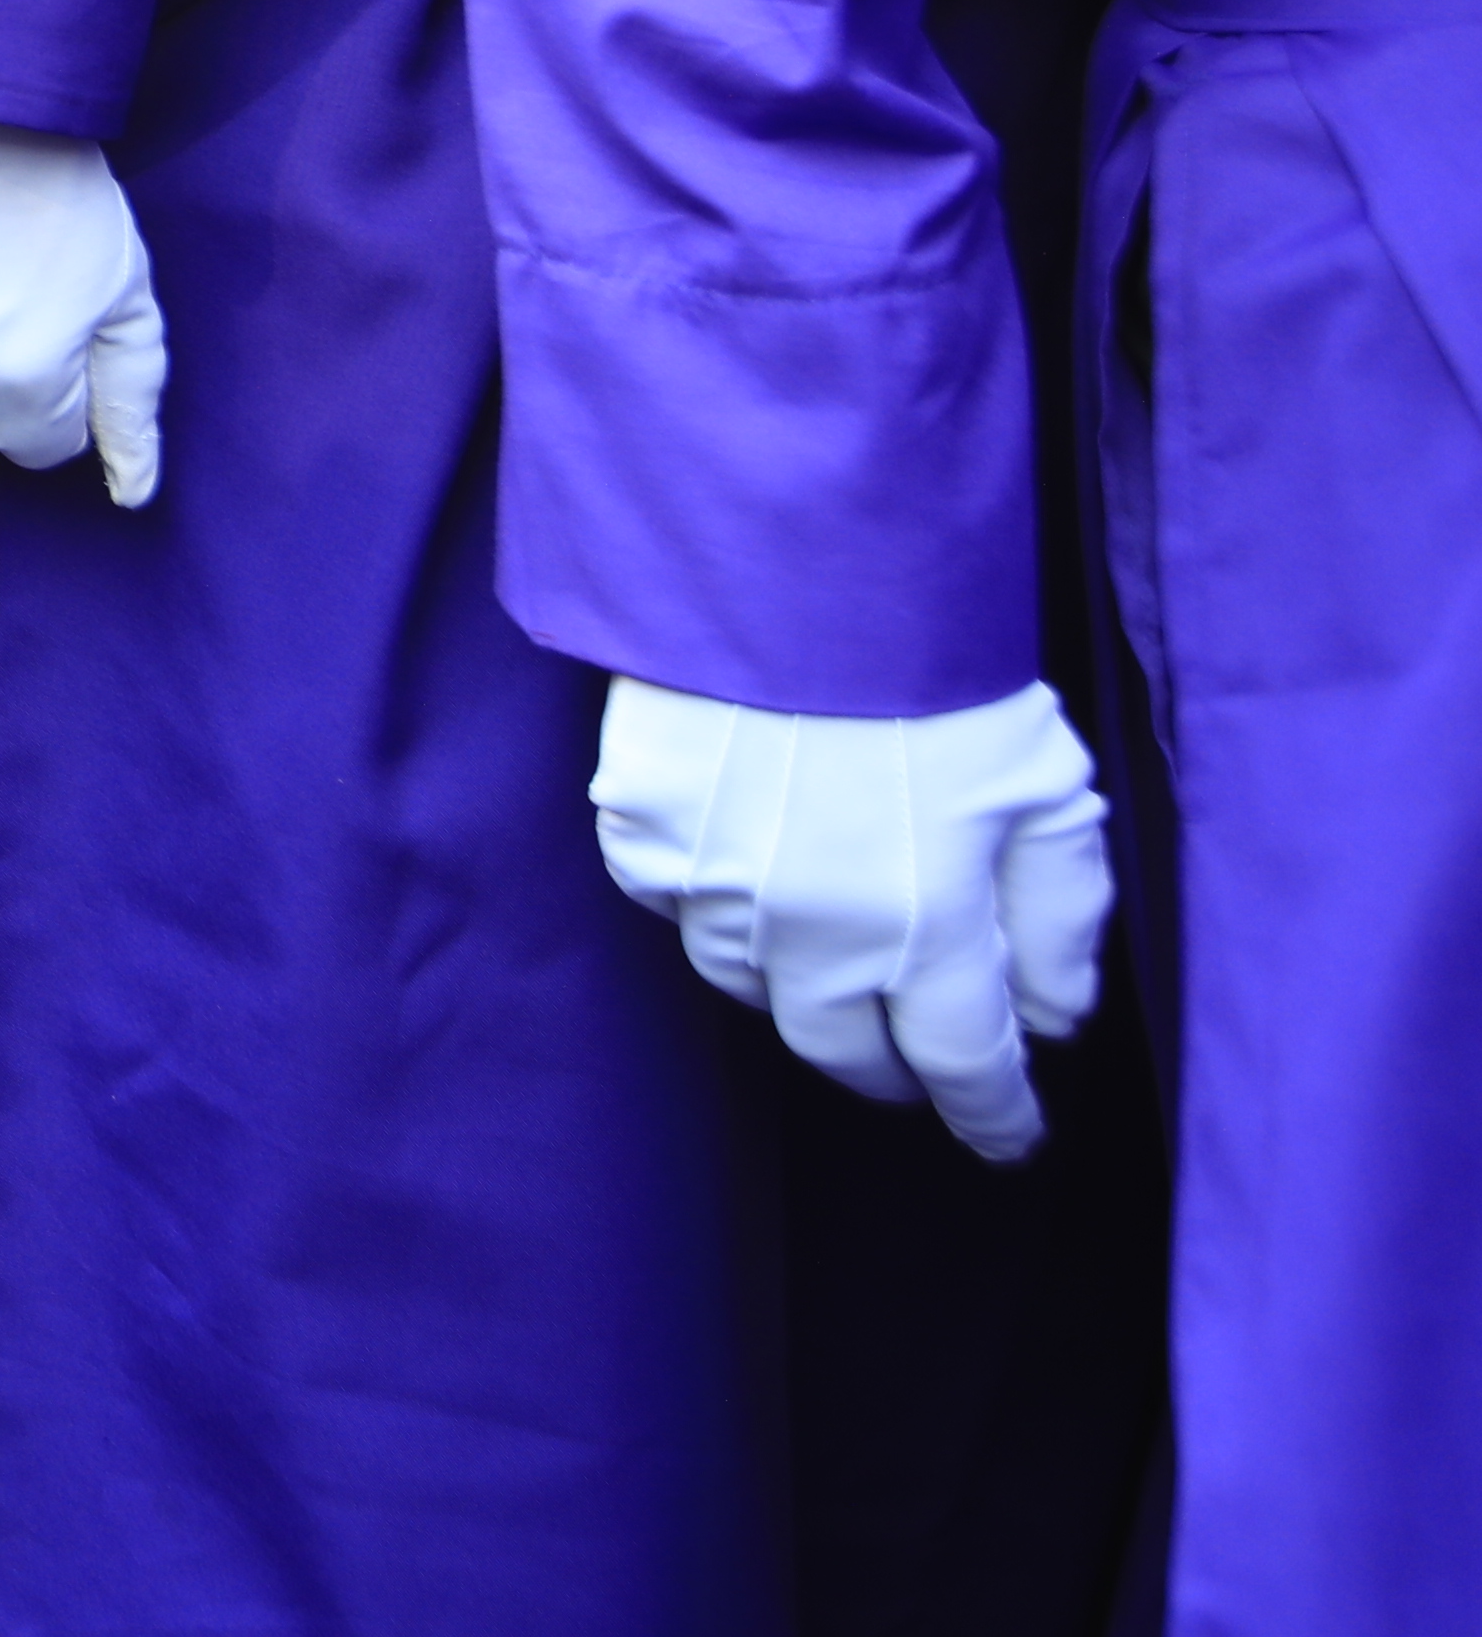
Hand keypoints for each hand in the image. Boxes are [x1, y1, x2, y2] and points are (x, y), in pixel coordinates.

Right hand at [591, 677, 1113, 1161]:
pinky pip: (676, 910)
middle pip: (843, 1052)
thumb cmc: (932, 669)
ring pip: (751, 990)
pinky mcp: (642, 838)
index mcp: (928, 928)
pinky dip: (716, 908)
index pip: (964, 1067)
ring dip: (800, 987)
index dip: (993, 1113)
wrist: (784, 565)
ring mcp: (715, 890)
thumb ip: (1060, 917)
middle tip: (914, 1057)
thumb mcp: (1046, 788)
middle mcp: (814, 935)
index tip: (1010, 1137)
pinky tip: (745, 867)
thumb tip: (1052, 1017)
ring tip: (831, 953)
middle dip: (889, 1068)